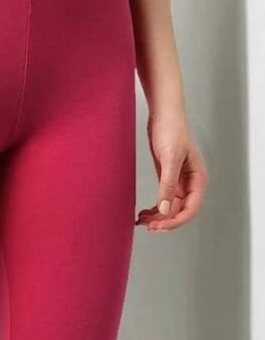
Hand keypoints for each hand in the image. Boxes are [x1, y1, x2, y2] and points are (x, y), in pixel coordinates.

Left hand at [136, 112, 207, 232]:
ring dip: (157, 217)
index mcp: (198, 179)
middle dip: (164, 221)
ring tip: (141, 220)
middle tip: (147, 226)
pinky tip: (142, 213)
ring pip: (170, 208)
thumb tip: (165, 210)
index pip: (191, 209)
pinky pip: (163, 200)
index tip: (158, 226)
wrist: (163, 112)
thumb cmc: (172, 129)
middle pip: (179, 212)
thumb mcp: (169, 158)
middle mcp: (190, 183)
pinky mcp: (167, 178)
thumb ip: (167, 185)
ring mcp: (179, 182)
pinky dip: (154, 209)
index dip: (175, 221)